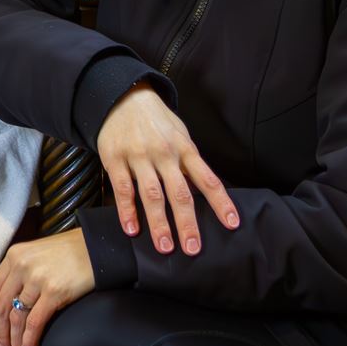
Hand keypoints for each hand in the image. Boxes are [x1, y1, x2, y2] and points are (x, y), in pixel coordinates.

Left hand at [0, 229, 94, 345]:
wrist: (98, 248)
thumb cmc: (69, 253)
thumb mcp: (36, 254)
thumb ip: (20, 272)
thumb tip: (10, 303)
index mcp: (13, 256)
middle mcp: (21, 266)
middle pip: (1, 306)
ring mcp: (37, 279)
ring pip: (17, 316)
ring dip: (13, 339)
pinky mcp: (54, 292)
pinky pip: (35, 321)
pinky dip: (28, 339)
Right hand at [96, 82, 239, 255]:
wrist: (121, 97)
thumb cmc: (156, 121)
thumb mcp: (180, 135)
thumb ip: (189, 162)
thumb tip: (202, 192)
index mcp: (184, 148)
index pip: (208, 179)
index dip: (221, 203)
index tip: (232, 224)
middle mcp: (164, 154)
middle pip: (180, 193)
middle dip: (187, 223)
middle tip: (193, 249)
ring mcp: (138, 156)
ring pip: (151, 194)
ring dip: (159, 223)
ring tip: (165, 247)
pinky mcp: (115, 158)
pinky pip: (122, 188)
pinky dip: (126, 210)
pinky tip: (131, 228)